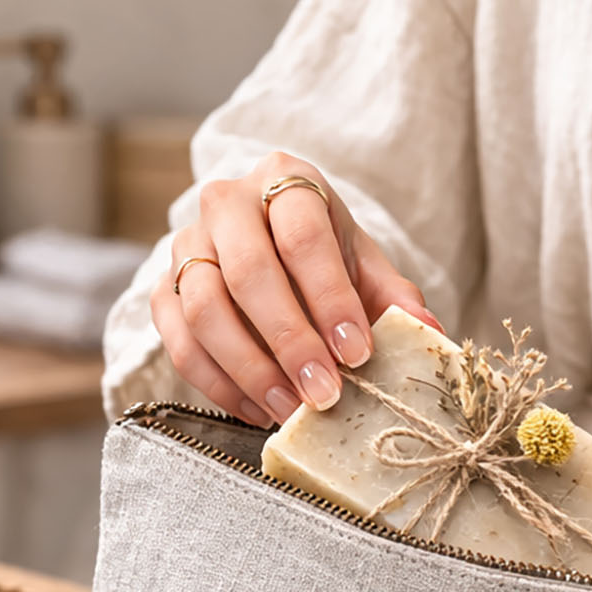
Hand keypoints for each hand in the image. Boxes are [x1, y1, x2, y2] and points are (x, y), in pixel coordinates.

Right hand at [151, 150, 440, 427]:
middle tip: (325, 394)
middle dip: (290, 343)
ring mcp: (186, 247)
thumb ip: (392, 296)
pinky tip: (259, 410)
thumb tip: (429, 331)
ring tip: (291, 410)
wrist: (264, 246)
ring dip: (250, 370)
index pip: (302, 236)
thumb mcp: (361, 263)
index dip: (330, 299)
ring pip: (203, 311)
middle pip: (247, 273)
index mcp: (284, 180)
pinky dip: (220, 386)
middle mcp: (225, 205)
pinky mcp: (162, 292)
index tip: (357, 354)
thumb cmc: (320, 256)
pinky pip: (180, 345)